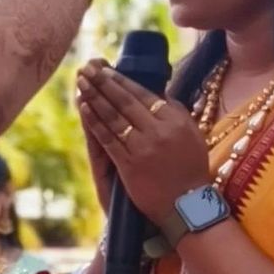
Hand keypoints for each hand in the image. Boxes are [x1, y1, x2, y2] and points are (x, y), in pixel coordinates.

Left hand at [77, 63, 209, 223]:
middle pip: (125, 101)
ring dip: (95, 97)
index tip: (106, 69)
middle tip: (87, 67)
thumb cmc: (190, 170)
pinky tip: (84, 109)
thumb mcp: (192, 135)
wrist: (187, 205)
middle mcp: (159, 131)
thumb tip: (158, 93)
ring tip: (81, 82)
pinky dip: (95, 123)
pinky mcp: (129, 165)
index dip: (121, 80)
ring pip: (114, 117)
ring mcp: (143, 148)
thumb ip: (176, 113)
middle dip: (104, 82)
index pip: (143, 94)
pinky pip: (109, 139)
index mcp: (175, 120)